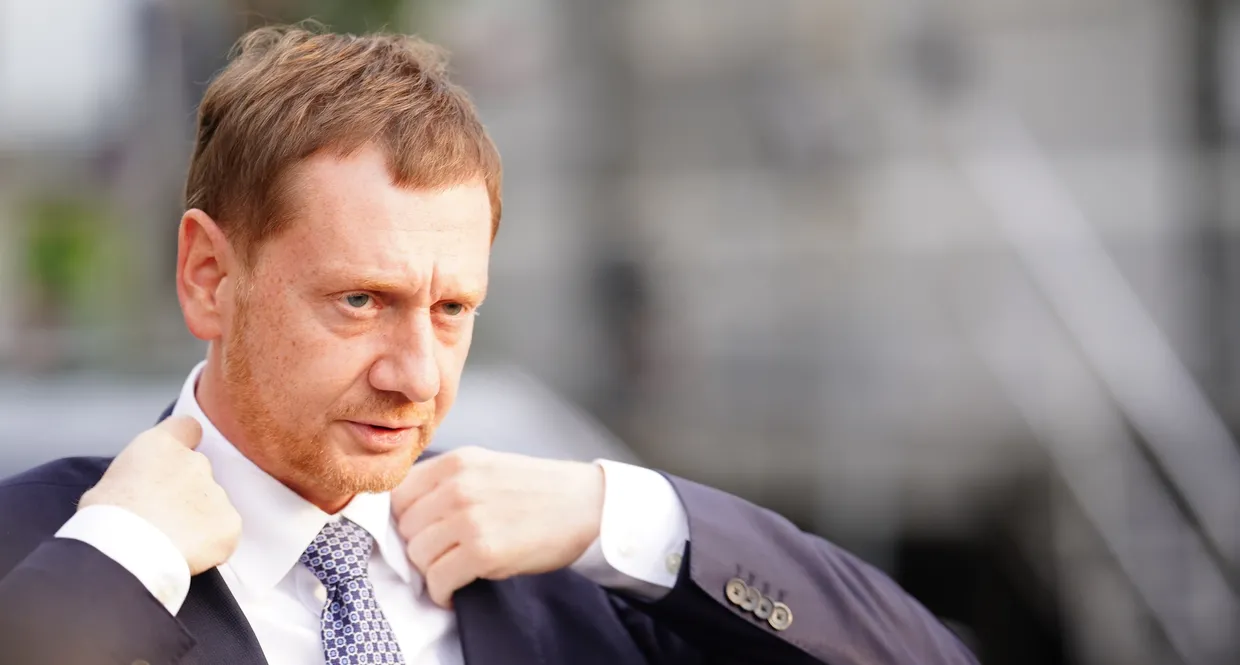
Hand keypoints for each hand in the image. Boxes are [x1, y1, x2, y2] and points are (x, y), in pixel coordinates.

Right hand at [78, 416, 241, 575]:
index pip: (187, 427)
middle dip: (186, 492)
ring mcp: (216, 492)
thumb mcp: (108, 484)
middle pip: (198, 472)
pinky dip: (211, 543)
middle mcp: (195, 462)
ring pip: (212, 505)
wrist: (124, 553)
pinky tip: (187, 554)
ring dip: (198, 519)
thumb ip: (137, 476)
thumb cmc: (104, 521)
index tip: (174, 462)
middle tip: (163, 517)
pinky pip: (224, 532)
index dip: (184, 443)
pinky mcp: (229, 523)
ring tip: (169, 542)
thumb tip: (139, 489)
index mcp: (161, 445)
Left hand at [391, 446, 604, 606]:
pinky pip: (438, 580)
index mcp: (457, 462)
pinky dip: (443, 593)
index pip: (398, 494)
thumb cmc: (539, 491)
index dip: (406, 520)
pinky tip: (456, 590)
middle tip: (443, 556)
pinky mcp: (483, 550)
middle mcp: (458, 485)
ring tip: (453, 571)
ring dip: (432, 571)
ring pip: (418, 555)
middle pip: (405, 527)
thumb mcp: (487, 467)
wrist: (586, 505)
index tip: (421, 533)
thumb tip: (408, 515)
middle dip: (420, 547)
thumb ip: (447, 482)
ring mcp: (469, 517)